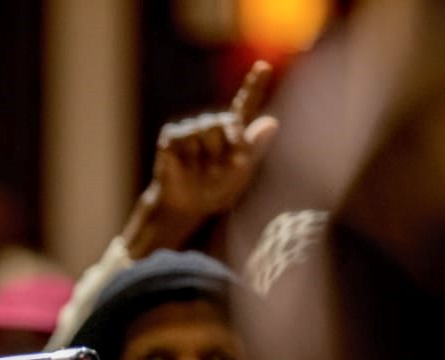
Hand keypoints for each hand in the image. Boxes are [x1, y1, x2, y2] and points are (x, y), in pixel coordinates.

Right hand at [123, 60, 278, 256]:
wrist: (186, 206)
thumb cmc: (215, 190)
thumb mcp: (240, 172)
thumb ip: (254, 147)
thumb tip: (272, 122)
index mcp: (233, 133)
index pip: (245, 105)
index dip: (254, 85)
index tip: (263, 67)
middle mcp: (212, 126)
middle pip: (225, 122)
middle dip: (228, 146)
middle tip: (223, 168)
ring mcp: (190, 130)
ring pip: (206, 130)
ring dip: (208, 154)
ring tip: (202, 170)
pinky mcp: (171, 136)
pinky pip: (184, 138)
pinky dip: (188, 155)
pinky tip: (185, 166)